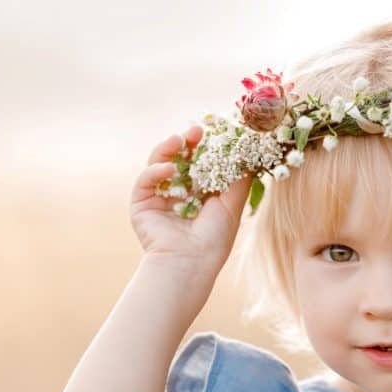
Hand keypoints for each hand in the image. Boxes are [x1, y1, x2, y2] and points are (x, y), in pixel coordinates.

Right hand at [129, 124, 252, 263]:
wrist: (190, 262)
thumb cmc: (214, 238)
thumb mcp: (232, 204)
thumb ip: (239, 179)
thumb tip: (249, 154)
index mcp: (199, 193)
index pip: (199, 162)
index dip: (205, 147)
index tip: (214, 132)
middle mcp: (178, 193)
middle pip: (178, 158)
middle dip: (186, 142)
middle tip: (196, 129)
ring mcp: (158, 197)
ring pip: (159, 164)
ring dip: (167, 149)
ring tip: (180, 140)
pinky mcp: (141, 203)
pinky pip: (145, 180)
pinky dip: (156, 170)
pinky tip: (170, 169)